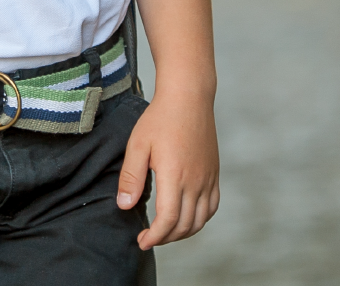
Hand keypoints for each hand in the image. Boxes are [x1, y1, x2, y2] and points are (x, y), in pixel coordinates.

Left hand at [117, 89, 219, 249]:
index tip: (141, 241)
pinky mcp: (214, 173)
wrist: (188, 97)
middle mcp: (196, 181)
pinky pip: (212, 206)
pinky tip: (186, 217)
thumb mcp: (138, 145)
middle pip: (185, 226)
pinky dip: (200, 219)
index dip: (155, 237)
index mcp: (175, 176)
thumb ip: (131, 177)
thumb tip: (125, 206)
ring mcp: (208, 178)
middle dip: (165, 238)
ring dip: (183, 233)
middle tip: (148, 237)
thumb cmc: (160, 119)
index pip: (168, 220)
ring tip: (165, 231)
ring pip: (201, 220)